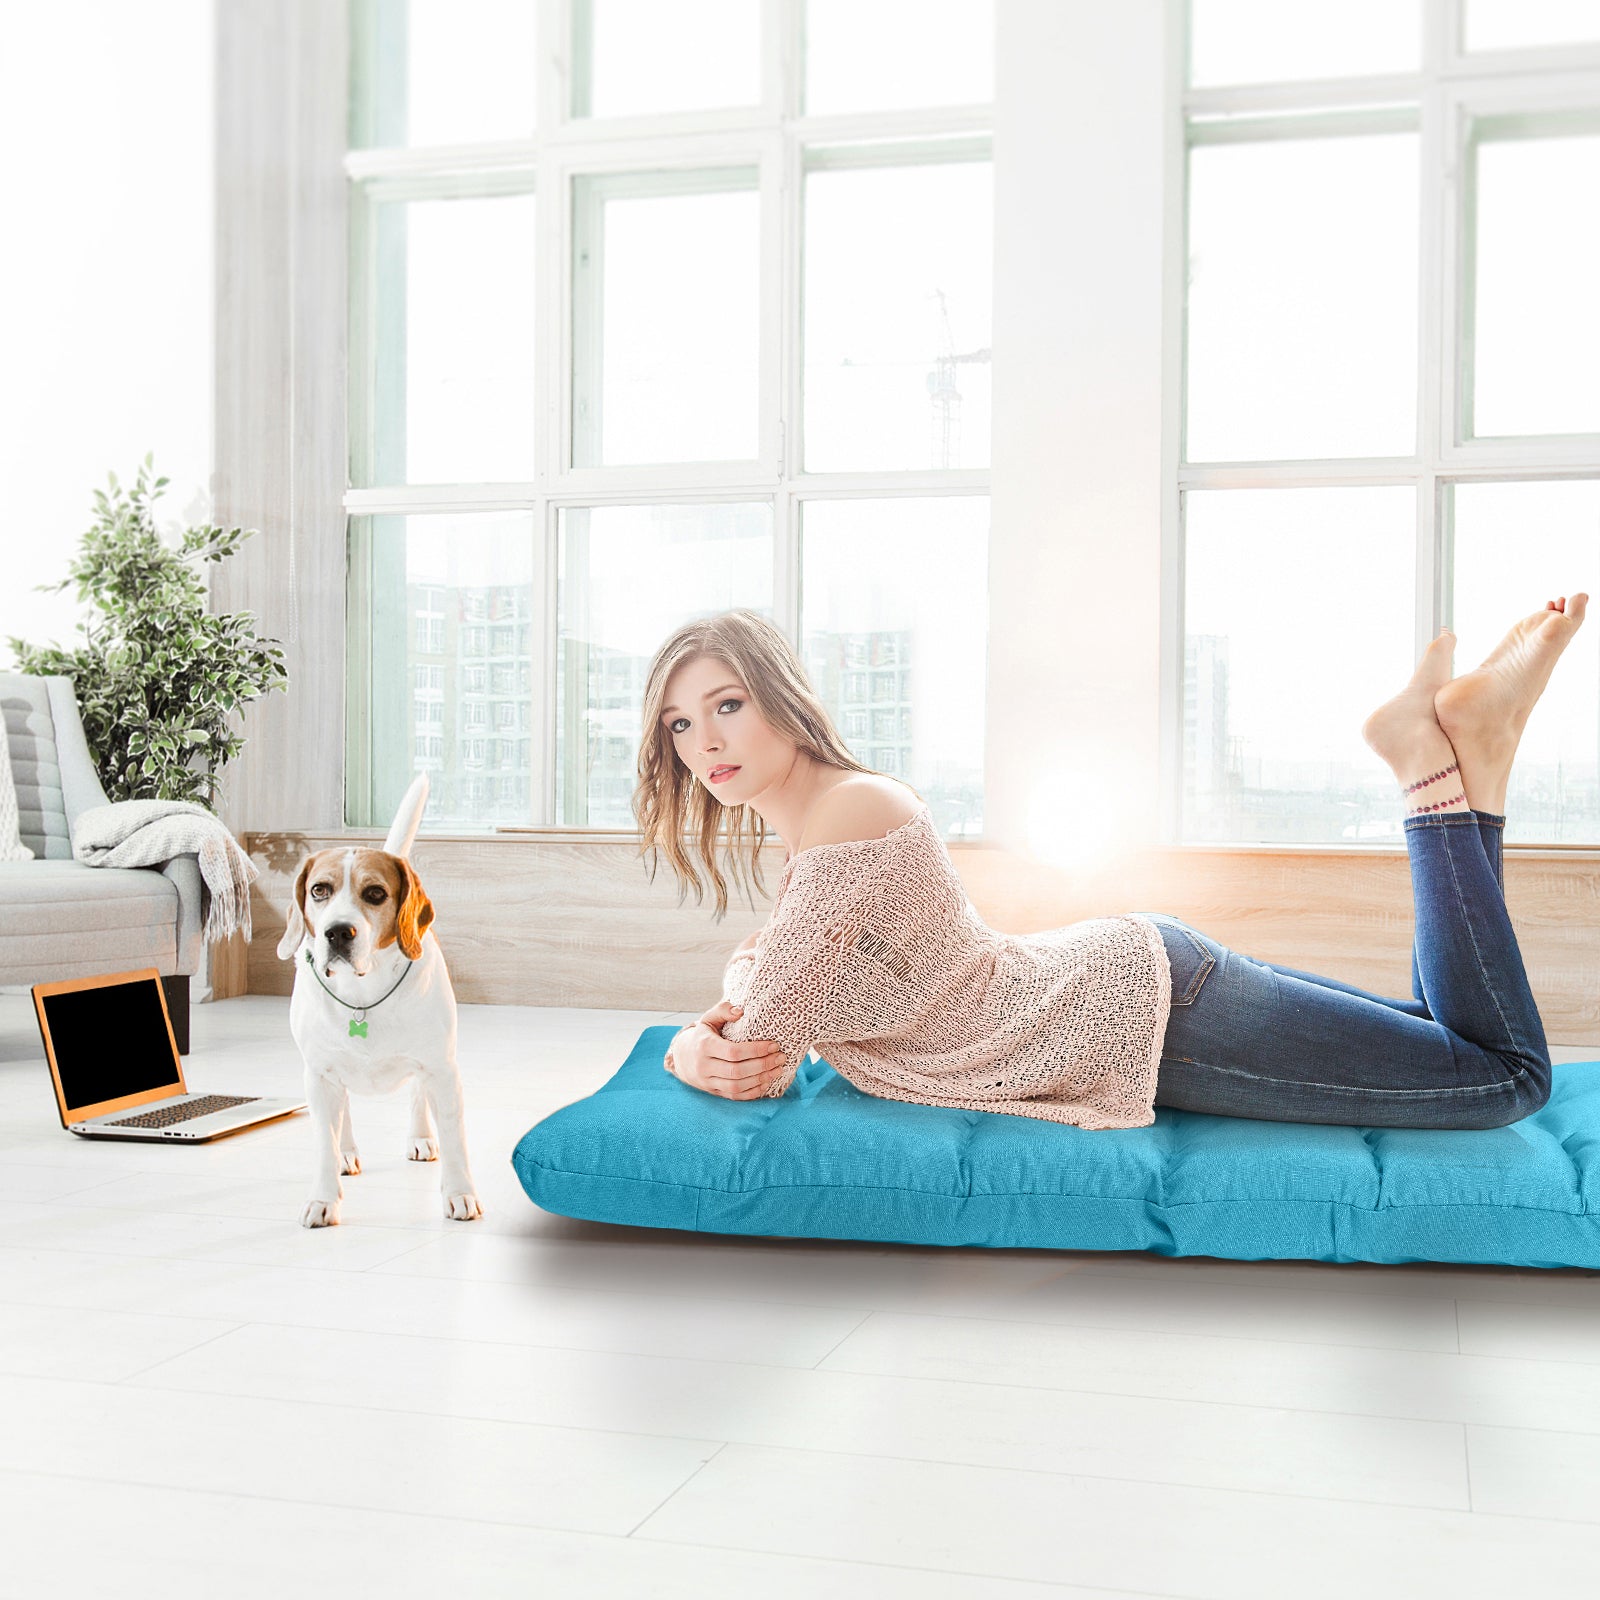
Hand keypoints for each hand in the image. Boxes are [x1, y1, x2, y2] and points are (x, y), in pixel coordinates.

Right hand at [668, 1000, 787, 1099]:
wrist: (682, 1057)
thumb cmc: (702, 1035)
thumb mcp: (709, 1019)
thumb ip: (723, 1010)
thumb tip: (740, 1011)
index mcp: (704, 1046)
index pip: (733, 1052)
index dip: (756, 1050)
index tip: (774, 1045)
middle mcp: (704, 1066)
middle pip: (737, 1071)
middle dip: (763, 1065)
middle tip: (781, 1058)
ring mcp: (708, 1082)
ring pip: (737, 1087)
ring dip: (761, 1080)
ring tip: (778, 1070)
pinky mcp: (713, 1092)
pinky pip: (735, 1096)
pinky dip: (753, 1092)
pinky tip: (767, 1083)